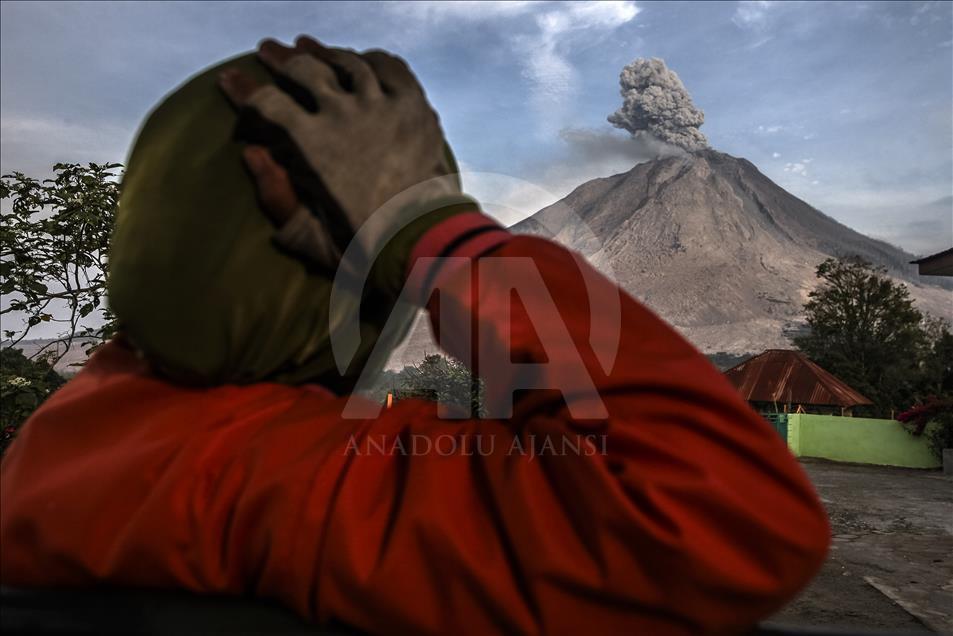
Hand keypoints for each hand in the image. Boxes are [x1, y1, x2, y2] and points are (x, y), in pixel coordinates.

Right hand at [219, 37, 462, 273]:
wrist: (423, 243)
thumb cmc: (364, 249)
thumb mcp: (307, 235)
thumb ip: (274, 195)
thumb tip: (251, 152)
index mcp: (311, 146)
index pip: (266, 103)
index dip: (243, 90)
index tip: (229, 80)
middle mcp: (343, 115)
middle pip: (303, 70)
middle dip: (280, 59)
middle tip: (268, 51)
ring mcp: (381, 106)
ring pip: (346, 62)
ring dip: (323, 52)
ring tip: (307, 46)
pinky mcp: (414, 106)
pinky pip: (390, 68)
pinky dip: (371, 60)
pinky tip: (361, 60)